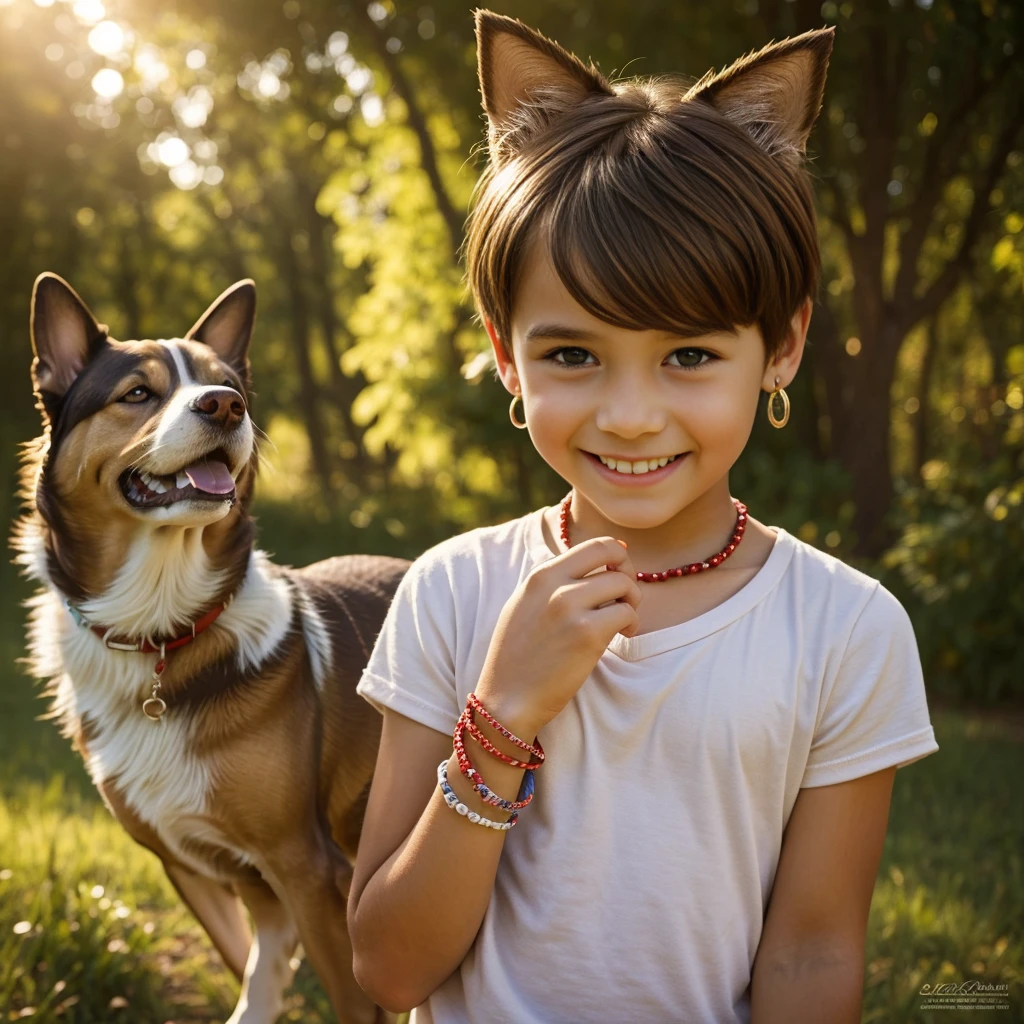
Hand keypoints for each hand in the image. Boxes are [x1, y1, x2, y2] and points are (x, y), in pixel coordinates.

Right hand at [474, 537, 641, 735]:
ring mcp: (569, 607)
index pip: (592, 544)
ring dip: (632, 601)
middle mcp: (553, 584)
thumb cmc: (519, 657)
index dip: (616, 555)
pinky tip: (620, 636)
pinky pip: (626, 614)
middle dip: (628, 571)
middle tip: (625, 597)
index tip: (620, 573)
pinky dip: (631, 624)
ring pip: (623, 583)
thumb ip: (556, 582)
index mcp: (540, 575)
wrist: (506, 699)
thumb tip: (602, 557)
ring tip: (621, 622)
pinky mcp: (587, 634)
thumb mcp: (525, 605)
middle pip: (612, 553)